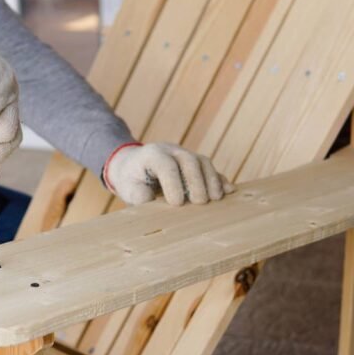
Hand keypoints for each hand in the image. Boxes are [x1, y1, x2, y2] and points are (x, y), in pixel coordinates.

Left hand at [103, 142, 234, 205]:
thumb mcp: (127, 187)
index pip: (166, 165)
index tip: (176, 203)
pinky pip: (210, 168)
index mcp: (152, 154)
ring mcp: (185, 155)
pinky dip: (219, 180)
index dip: (173, 183)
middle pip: (189, 160)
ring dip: (212, 180)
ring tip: (216, 199)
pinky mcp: (195, 163)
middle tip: (199, 203)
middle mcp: (171, 151)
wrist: (132, 165)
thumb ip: (138, 194)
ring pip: (203, 162)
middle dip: (197, 181)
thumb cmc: (130, 179)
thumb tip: (152, 201)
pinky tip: (228, 191)